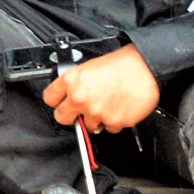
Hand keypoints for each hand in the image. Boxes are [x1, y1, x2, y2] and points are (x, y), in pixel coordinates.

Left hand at [42, 45, 159, 134]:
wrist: (144, 68)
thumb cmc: (120, 64)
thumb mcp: (88, 67)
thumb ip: (75, 83)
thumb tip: (69, 96)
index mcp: (71, 81)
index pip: (50, 98)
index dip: (56, 100)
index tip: (60, 102)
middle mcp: (80, 98)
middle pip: (61, 118)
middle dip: (70, 115)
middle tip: (80, 111)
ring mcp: (96, 112)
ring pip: (87, 126)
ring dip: (96, 119)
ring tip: (106, 104)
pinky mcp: (113, 122)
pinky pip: (109, 128)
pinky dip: (113, 122)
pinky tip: (118, 108)